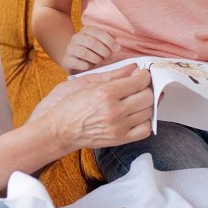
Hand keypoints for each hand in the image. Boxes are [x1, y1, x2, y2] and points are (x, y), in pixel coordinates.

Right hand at [37, 64, 153, 151]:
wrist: (60, 130)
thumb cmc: (70, 106)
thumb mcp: (88, 84)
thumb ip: (114, 75)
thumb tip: (133, 67)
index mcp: (105, 93)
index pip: (139, 82)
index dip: (144, 76)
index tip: (142, 74)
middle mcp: (114, 111)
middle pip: (147, 96)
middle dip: (146, 88)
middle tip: (139, 86)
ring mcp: (118, 127)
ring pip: (148, 112)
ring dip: (146, 104)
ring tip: (137, 99)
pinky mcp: (119, 139)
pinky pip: (145, 130)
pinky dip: (145, 121)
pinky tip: (137, 115)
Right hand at [61, 26, 119, 73]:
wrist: (74, 59)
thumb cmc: (92, 51)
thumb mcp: (101, 42)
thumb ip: (109, 38)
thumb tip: (116, 42)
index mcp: (86, 30)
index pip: (98, 32)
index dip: (109, 41)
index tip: (117, 49)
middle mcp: (76, 38)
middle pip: (92, 42)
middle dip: (104, 51)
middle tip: (108, 57)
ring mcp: (70, 49)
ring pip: (84, 53)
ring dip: (96, 59)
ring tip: (100, 61)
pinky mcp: (67, 60)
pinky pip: (77, 63)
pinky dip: (86, 66)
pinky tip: (90, 66)